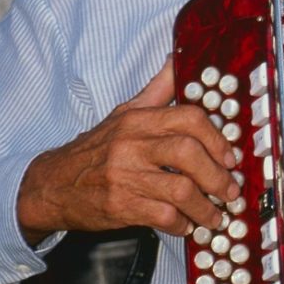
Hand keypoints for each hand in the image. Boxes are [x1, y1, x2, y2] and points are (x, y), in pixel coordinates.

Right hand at [17, 58, 239, 244]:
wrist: (52, 184)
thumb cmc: (96, 149)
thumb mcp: (124, 112)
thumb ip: (157, 89)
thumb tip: (178, 58)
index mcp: (137, 120)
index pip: (189, 118)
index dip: (217, 138)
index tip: (231, 157)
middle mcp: (132, 145)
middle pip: (188, 154)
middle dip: (217, 176)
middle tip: (230, 190)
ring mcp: (125, 176)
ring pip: (180, 190)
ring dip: (206, 207)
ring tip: (215, 215)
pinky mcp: (120, 206)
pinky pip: (163, 217)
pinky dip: (182, 224)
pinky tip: (187, 225)